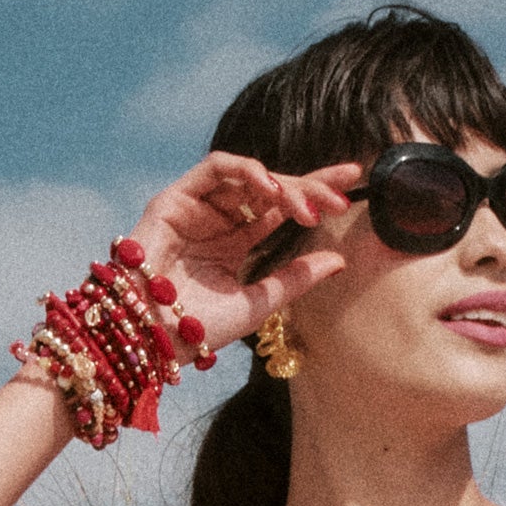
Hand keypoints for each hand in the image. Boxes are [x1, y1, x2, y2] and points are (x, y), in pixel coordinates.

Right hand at [123, 152, 357, 356]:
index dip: (315, 195)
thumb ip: (296, 278)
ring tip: (306, 207)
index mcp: (238, 242)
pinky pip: (216, 168)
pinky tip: (269, 189)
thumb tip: (340, 261)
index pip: (283, 208)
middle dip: (308, 187)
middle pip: (272, 188)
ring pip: (248, 176)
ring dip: (282, 185)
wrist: (154, 337)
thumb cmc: (199, 328)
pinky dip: (245, 171)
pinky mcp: (176, 197)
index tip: (352, 192)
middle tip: (340, 198)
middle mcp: (219, 218)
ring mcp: (198, 205)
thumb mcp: (260, 302)